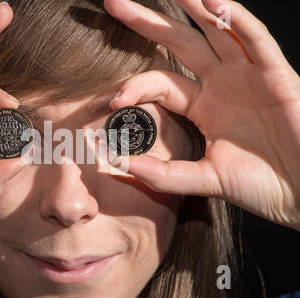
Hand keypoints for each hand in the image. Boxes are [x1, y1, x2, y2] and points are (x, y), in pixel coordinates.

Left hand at [105, 0, 299, 229]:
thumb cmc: (262, 184)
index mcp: (203, 107)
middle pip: (179, 44)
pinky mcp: (277, 76)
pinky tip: (213, 4)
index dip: (136, 86)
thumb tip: (119, 163)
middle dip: (148, 23)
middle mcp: (222, 85)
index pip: (161, 83)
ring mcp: (248, 77)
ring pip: (216, 31)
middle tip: (115, 3)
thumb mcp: (205, 178)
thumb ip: (164, 174)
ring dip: (193, 7)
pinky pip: (256, 42)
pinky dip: (237, 21)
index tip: (115, 100)